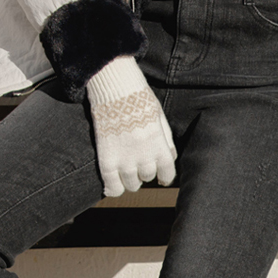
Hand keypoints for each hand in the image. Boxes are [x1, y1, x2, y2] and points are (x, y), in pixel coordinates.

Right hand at [86, 56, 176, 196]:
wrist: (114, 87)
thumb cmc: (138, 98)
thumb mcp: (159, 117)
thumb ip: (166, 140)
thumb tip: (169, 159)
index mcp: (160, 146)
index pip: (167, 174)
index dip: (165, 176)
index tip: (161, 176)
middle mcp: (144, 157)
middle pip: (147, 177)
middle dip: (145, 170)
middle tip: (138, 159)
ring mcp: (124, 161)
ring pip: (132, 185)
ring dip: (131, 178)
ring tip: (126, 166)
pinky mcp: (107, 161)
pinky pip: (112, 188)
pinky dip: (114, 189)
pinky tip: (114, 184)